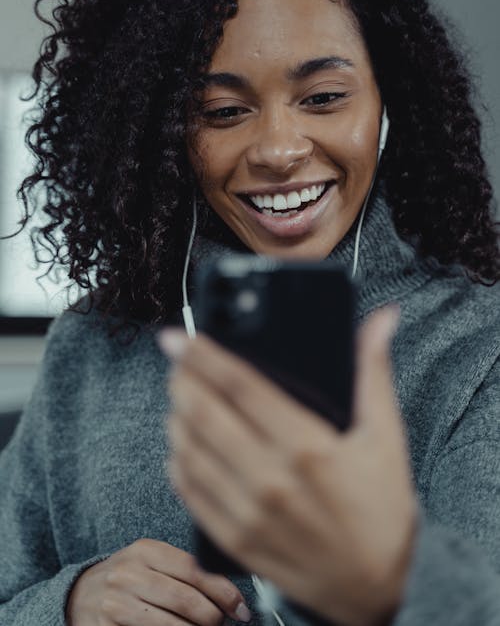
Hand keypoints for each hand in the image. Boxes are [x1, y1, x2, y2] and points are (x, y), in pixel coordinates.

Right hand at [65, 538, 251, 625]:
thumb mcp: (149, 562)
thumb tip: (227, 592)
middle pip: (185, 600)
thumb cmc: (125, 578)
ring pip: (171, 625)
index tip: (240, 607)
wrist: (79, 595)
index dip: (223, 590)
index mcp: (146, 551)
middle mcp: (129, 573)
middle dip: (213, 617)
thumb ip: (183, 570)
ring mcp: (116, 602)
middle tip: (223, 623)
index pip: (194, 569)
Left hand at [159, 305, 417, 625]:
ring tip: (178, 396)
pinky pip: (190, 491)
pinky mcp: (235, 539)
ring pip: (189, 449)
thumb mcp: (385, 435)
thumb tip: (380, 320)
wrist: (380, 589)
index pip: (241, 386)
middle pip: (204, 413)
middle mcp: (271, 479)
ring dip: (175, 415)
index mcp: (307, 446)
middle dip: (181, 378)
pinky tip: (181, 443)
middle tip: (176, 361)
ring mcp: (248, 512)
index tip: (179, 336)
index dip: (203, 355)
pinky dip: (178, 460)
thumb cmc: (382, 509)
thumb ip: (373, 372)